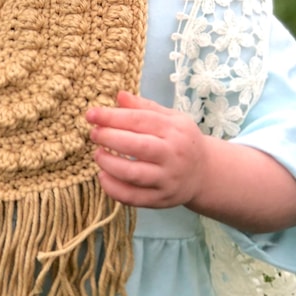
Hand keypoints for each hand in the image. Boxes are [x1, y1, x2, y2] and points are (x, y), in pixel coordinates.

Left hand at [86, 91, 205, 209]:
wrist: (203, 173)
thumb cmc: (180, 140)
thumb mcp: (170, 118)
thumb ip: (144, 107)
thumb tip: (119, 95)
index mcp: (175, 130)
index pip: (140, 120)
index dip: (112, 117)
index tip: (91, 114)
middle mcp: (173, 155)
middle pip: (137, 146)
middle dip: (109, 138)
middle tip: (94, 134)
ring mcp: (167, 179)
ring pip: (133, 174)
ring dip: (109, 164)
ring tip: (97, 154)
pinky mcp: (160, 199)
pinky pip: (132, 197)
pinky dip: (112, 188)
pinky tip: (103, 176)